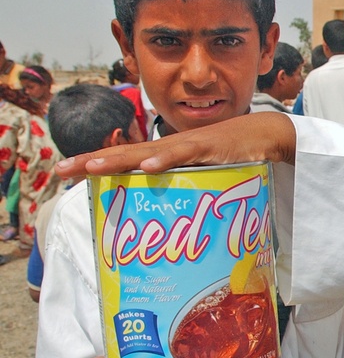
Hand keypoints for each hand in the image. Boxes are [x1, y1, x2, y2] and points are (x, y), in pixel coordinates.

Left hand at [55, 113, 296, 178]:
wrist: (268, 134)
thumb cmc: (237, 156)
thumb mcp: (205, 175)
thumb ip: (189, 191)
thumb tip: (176, 223)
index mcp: (168, 155)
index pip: (125, 159)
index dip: (96, 164)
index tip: (66, 174)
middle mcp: (172, 148)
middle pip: (124, 154)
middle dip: (92, 162)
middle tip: (61, 171)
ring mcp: (189, 146)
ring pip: (147, 153)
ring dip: (118, 160)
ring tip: (91, 168)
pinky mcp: (211, 147)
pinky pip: (185, 155)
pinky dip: (165, 160)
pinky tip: (147, 167)